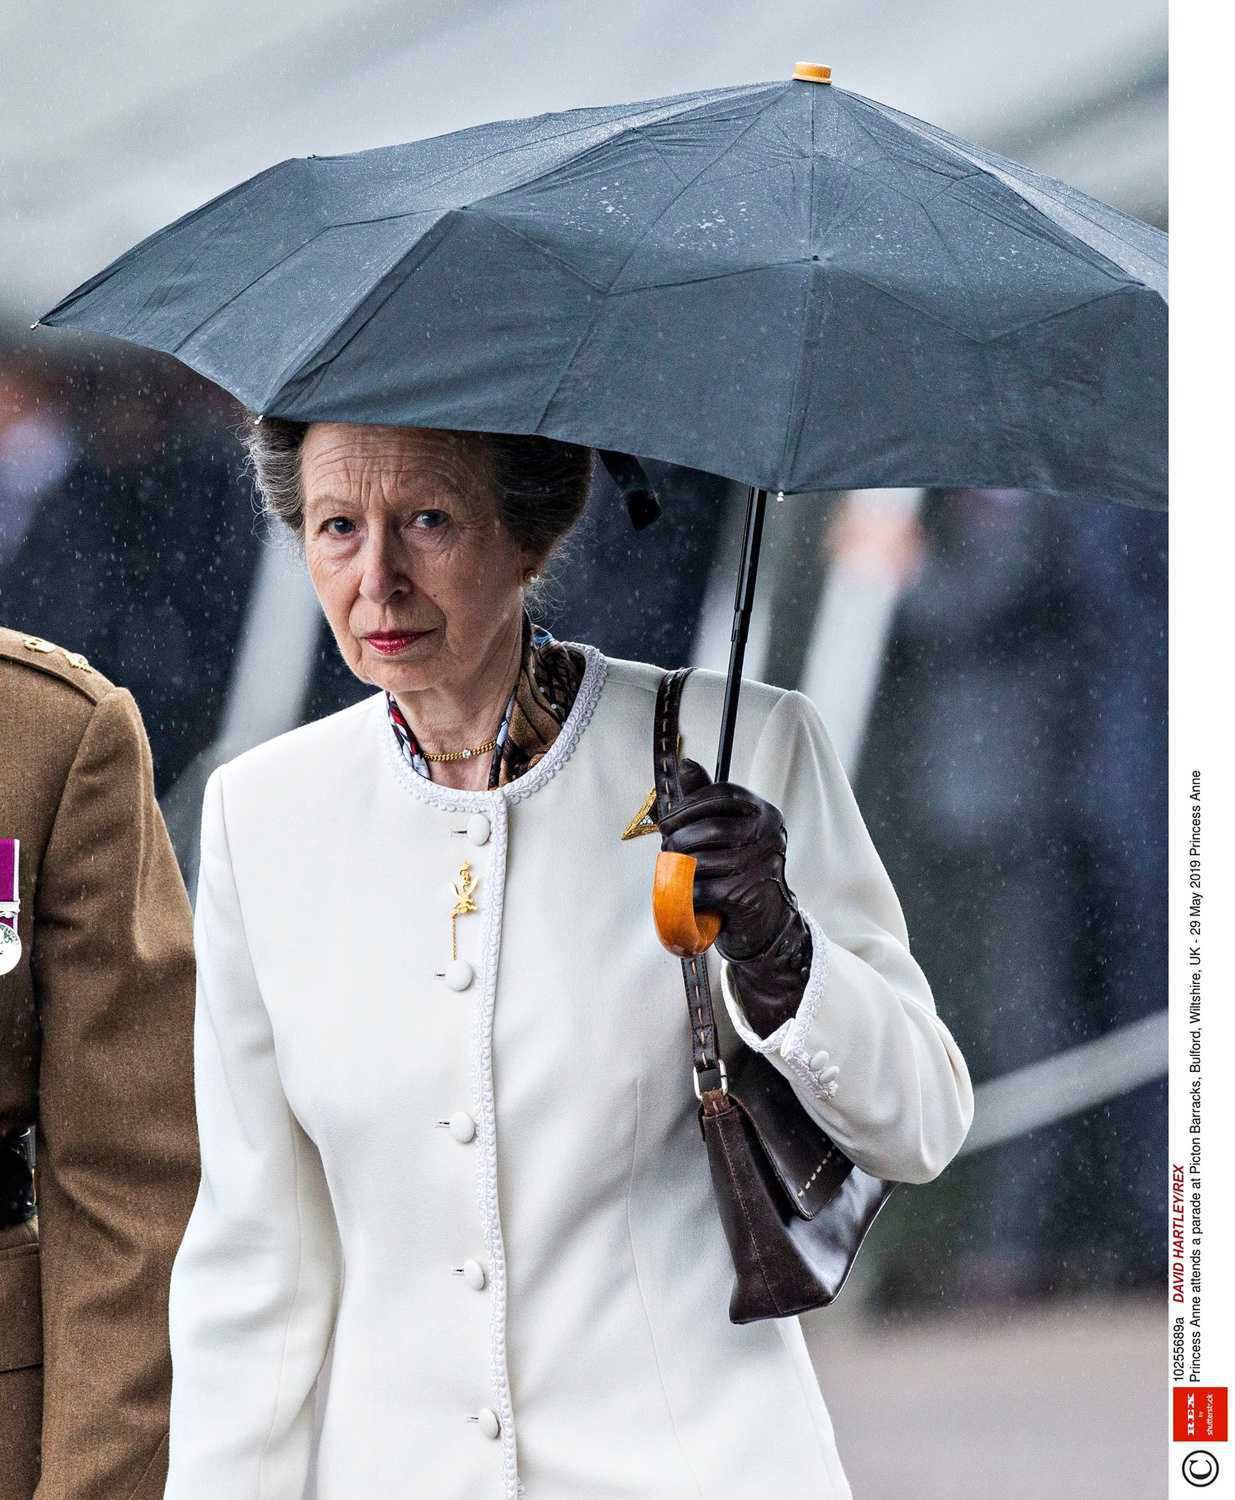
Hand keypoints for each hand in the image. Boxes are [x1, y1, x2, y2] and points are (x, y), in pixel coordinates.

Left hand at [657, 760, 812, 1034]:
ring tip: (680, 876)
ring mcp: (762, 865)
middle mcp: (769, 834)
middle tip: (668, 851)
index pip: (722, 795)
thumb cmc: (738, 871)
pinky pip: (704, 889)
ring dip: (682, 871)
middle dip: (679, 840)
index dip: (688, 804)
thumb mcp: (725, 830)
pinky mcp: (749, 894)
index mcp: (763, 813)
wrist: (763, 922)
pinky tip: (693, 897)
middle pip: (709, 828)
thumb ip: (704, 800)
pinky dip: (691, 895)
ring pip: (703, 860)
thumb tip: (683, 765)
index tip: (665, 820)